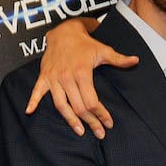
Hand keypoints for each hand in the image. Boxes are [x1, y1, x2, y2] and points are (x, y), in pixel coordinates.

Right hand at [25, 18, 138, 137]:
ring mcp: (54, 78)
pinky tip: (29, 112)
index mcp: (82, 73)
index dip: (101, 114)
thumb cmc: (85, 44)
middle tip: (99, 133)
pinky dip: (33, 101)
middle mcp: (66, 77)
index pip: (92, 101)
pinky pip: (37, 91)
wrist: (64, 32)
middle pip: (78, 107)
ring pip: (61, 105)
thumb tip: (136, 61)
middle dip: (91, 122)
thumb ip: (119, 59)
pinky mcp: (44, 77)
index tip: (108, 123)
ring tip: (80, 131)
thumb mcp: (103, 50)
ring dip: (70, 120)